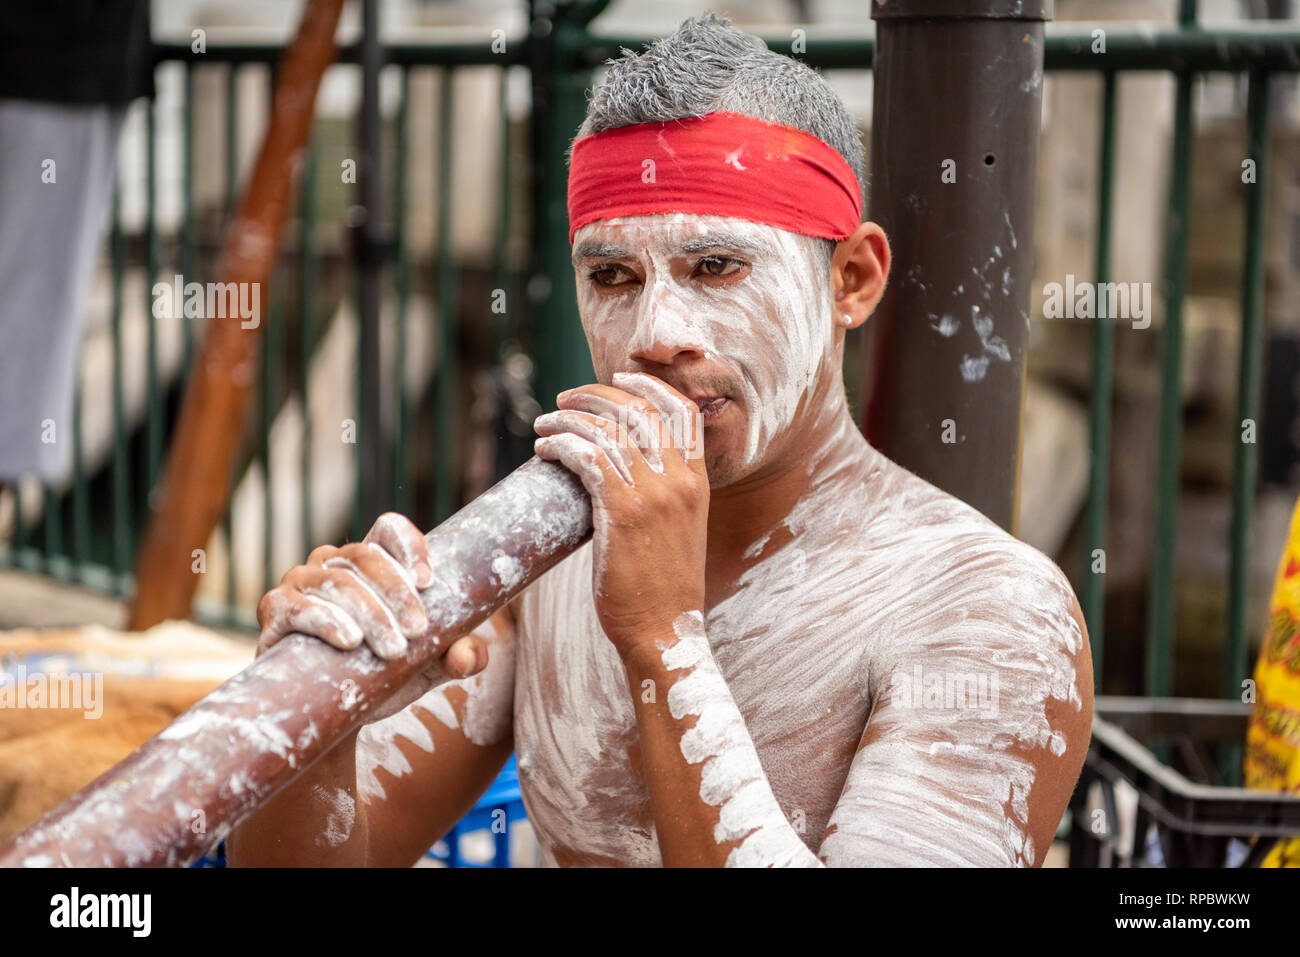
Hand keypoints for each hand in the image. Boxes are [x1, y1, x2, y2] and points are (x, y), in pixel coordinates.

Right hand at [256, 512, 489, 679]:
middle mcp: (333, 562)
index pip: (388, 529)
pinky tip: (350, 641)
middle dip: (397, 593)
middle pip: (366, 555)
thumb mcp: (426, 668)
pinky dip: (326, 621)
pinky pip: (298, 606)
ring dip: (371, 614)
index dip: (409, 545)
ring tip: (393, 649)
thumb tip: (469, 655)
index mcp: (370, 562)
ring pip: (338, 581)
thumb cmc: (381, 678)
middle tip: (418, 631)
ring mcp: (300, 582)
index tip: (428, 582)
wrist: (328, 717)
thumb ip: (457, 657)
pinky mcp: (275, 611)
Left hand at [533, 371, 707, 657]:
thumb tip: (618, 473)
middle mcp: (680, 480)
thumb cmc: (663, 591)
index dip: (648, 386)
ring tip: (544, 423)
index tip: (617, 378)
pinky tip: (545, 448)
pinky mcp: (623, 511)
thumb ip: (661, 498)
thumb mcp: (678, 533)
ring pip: (607, 430)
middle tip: (565, 398)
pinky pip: (586, 457)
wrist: (665, 633)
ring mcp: (654, 494)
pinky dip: (561, 444)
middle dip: (596, 395)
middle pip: (638, 410)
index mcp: (698, 482)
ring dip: (568, 418)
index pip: (680, 412)